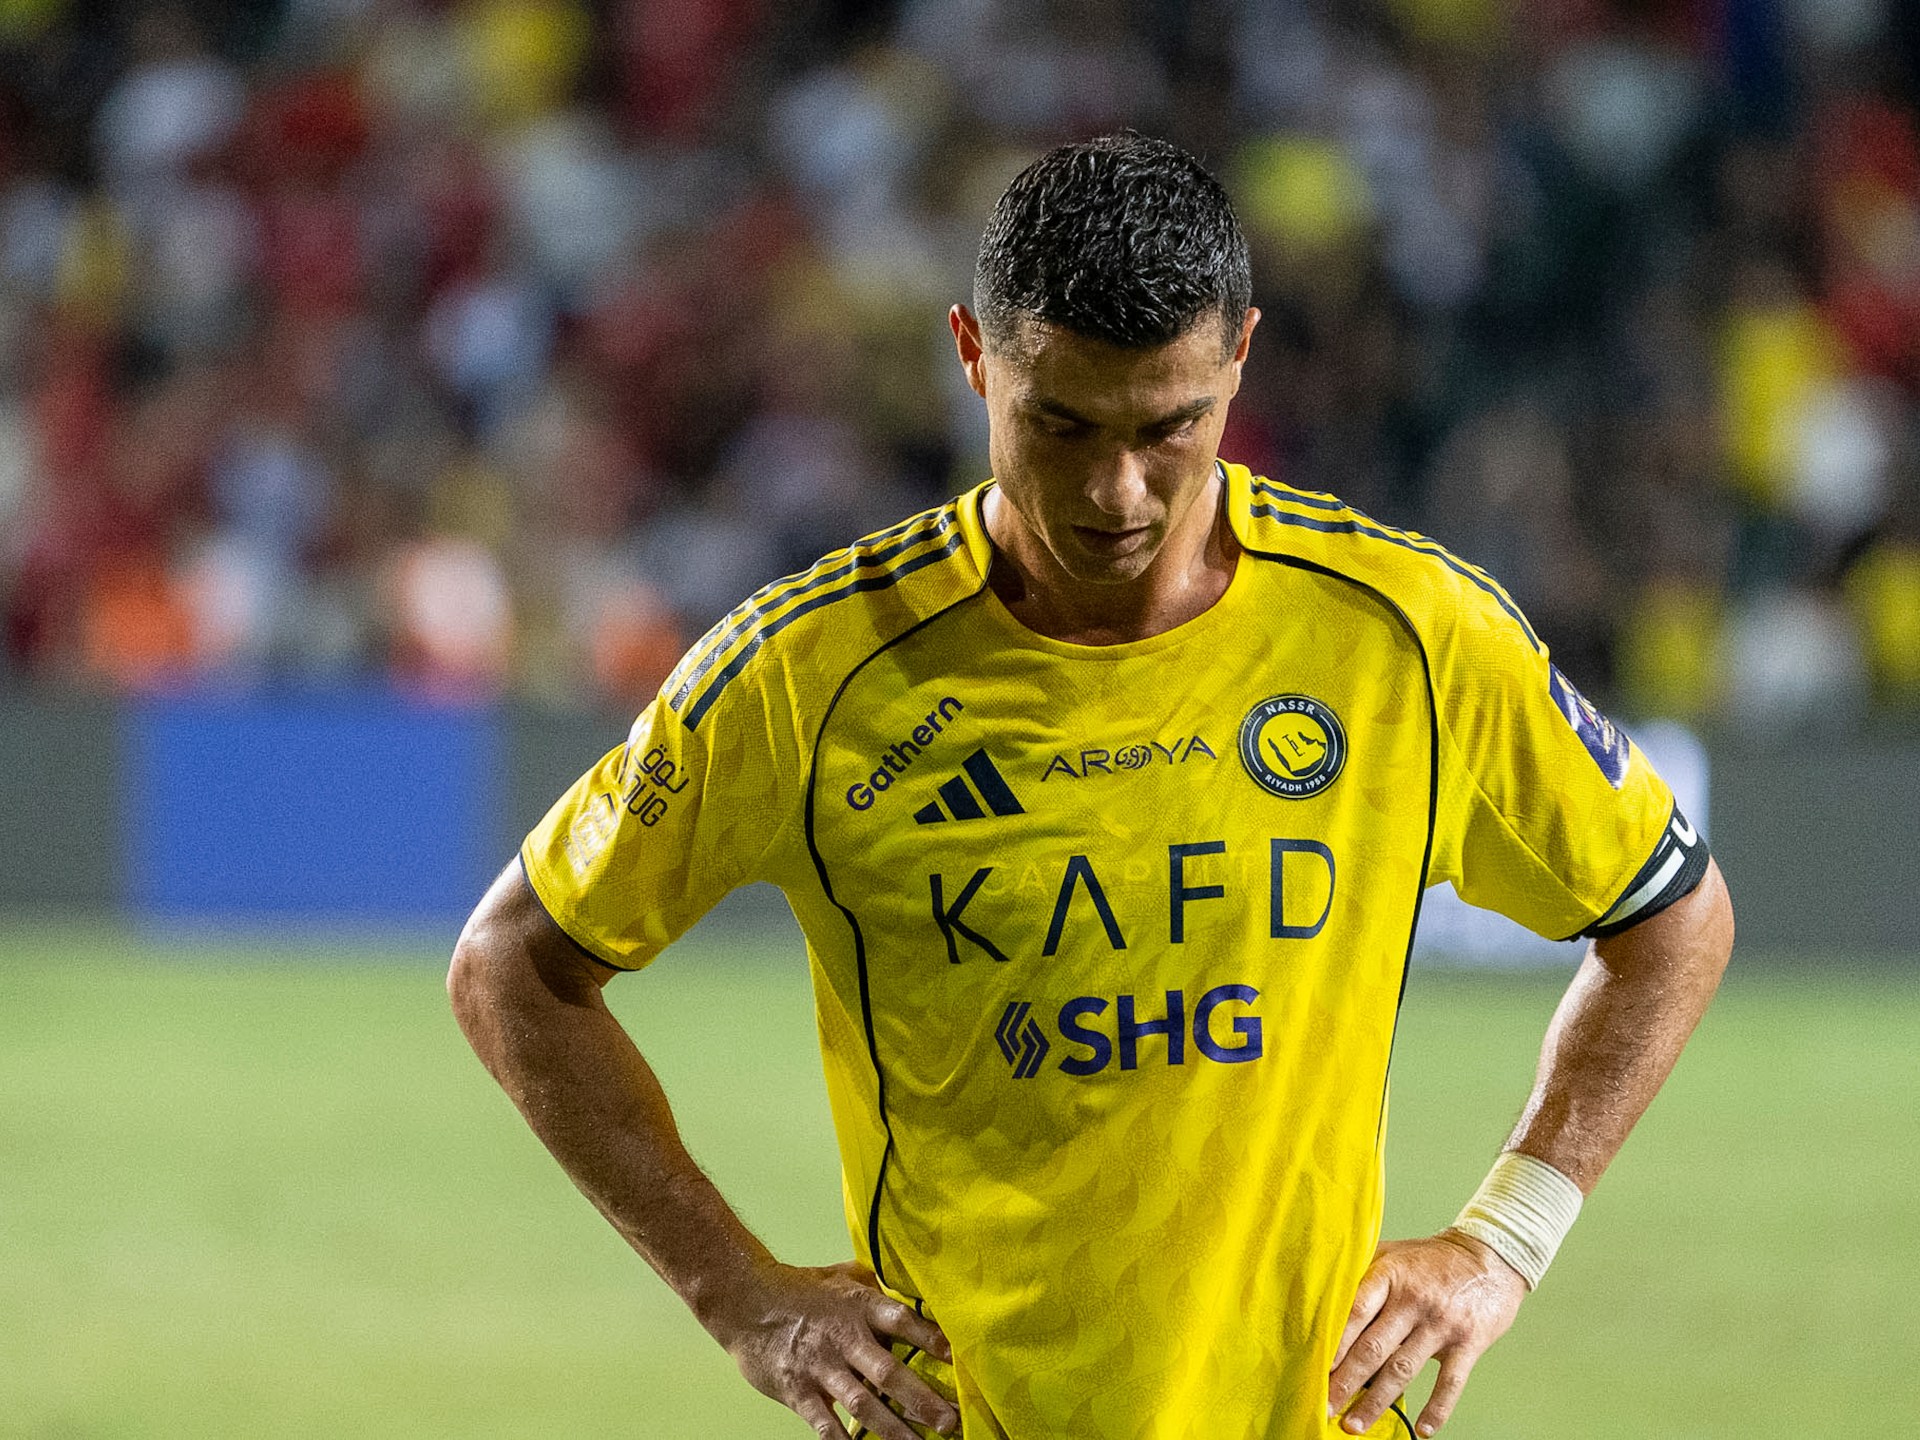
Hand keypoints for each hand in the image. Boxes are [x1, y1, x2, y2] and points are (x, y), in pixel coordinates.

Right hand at [708, 1259, 959, 1439]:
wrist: (744, 1301)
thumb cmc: (797, 1288)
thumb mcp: (839, 1276)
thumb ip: (872, 1286)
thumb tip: (904, 1287)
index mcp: (858, 1306)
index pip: (901, 1321)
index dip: (930, 1338)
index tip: (956, 1357)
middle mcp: (844, 1338)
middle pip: (888, 1372)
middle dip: (922, 1399)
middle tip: (951, 1421)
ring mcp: (821, 1367)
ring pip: (863, 1404)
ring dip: (893, 1429)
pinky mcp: (798, 1391)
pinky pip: (824, 1423)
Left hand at [1328, 1231, 1526, 1436]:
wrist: (1490, 1257)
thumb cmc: (1431, 1260)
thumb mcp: (1393, 1253)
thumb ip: (1362, 1272)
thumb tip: (1322, 1293)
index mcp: (1390, 1275)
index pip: (1355, 1312)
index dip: (1334, 1343)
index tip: (1314, 1367)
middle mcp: (1413, 1300)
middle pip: (1373, 1347)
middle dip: (1346, 1381)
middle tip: (1324, 1406)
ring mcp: (1441, 1324)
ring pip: (1403, 1370)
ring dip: (1376, 1402)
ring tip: (1354, 1424)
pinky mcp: (1468, 1343)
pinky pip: (1450, 1382)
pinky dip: (1436, 1409)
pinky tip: (1421, 1430)